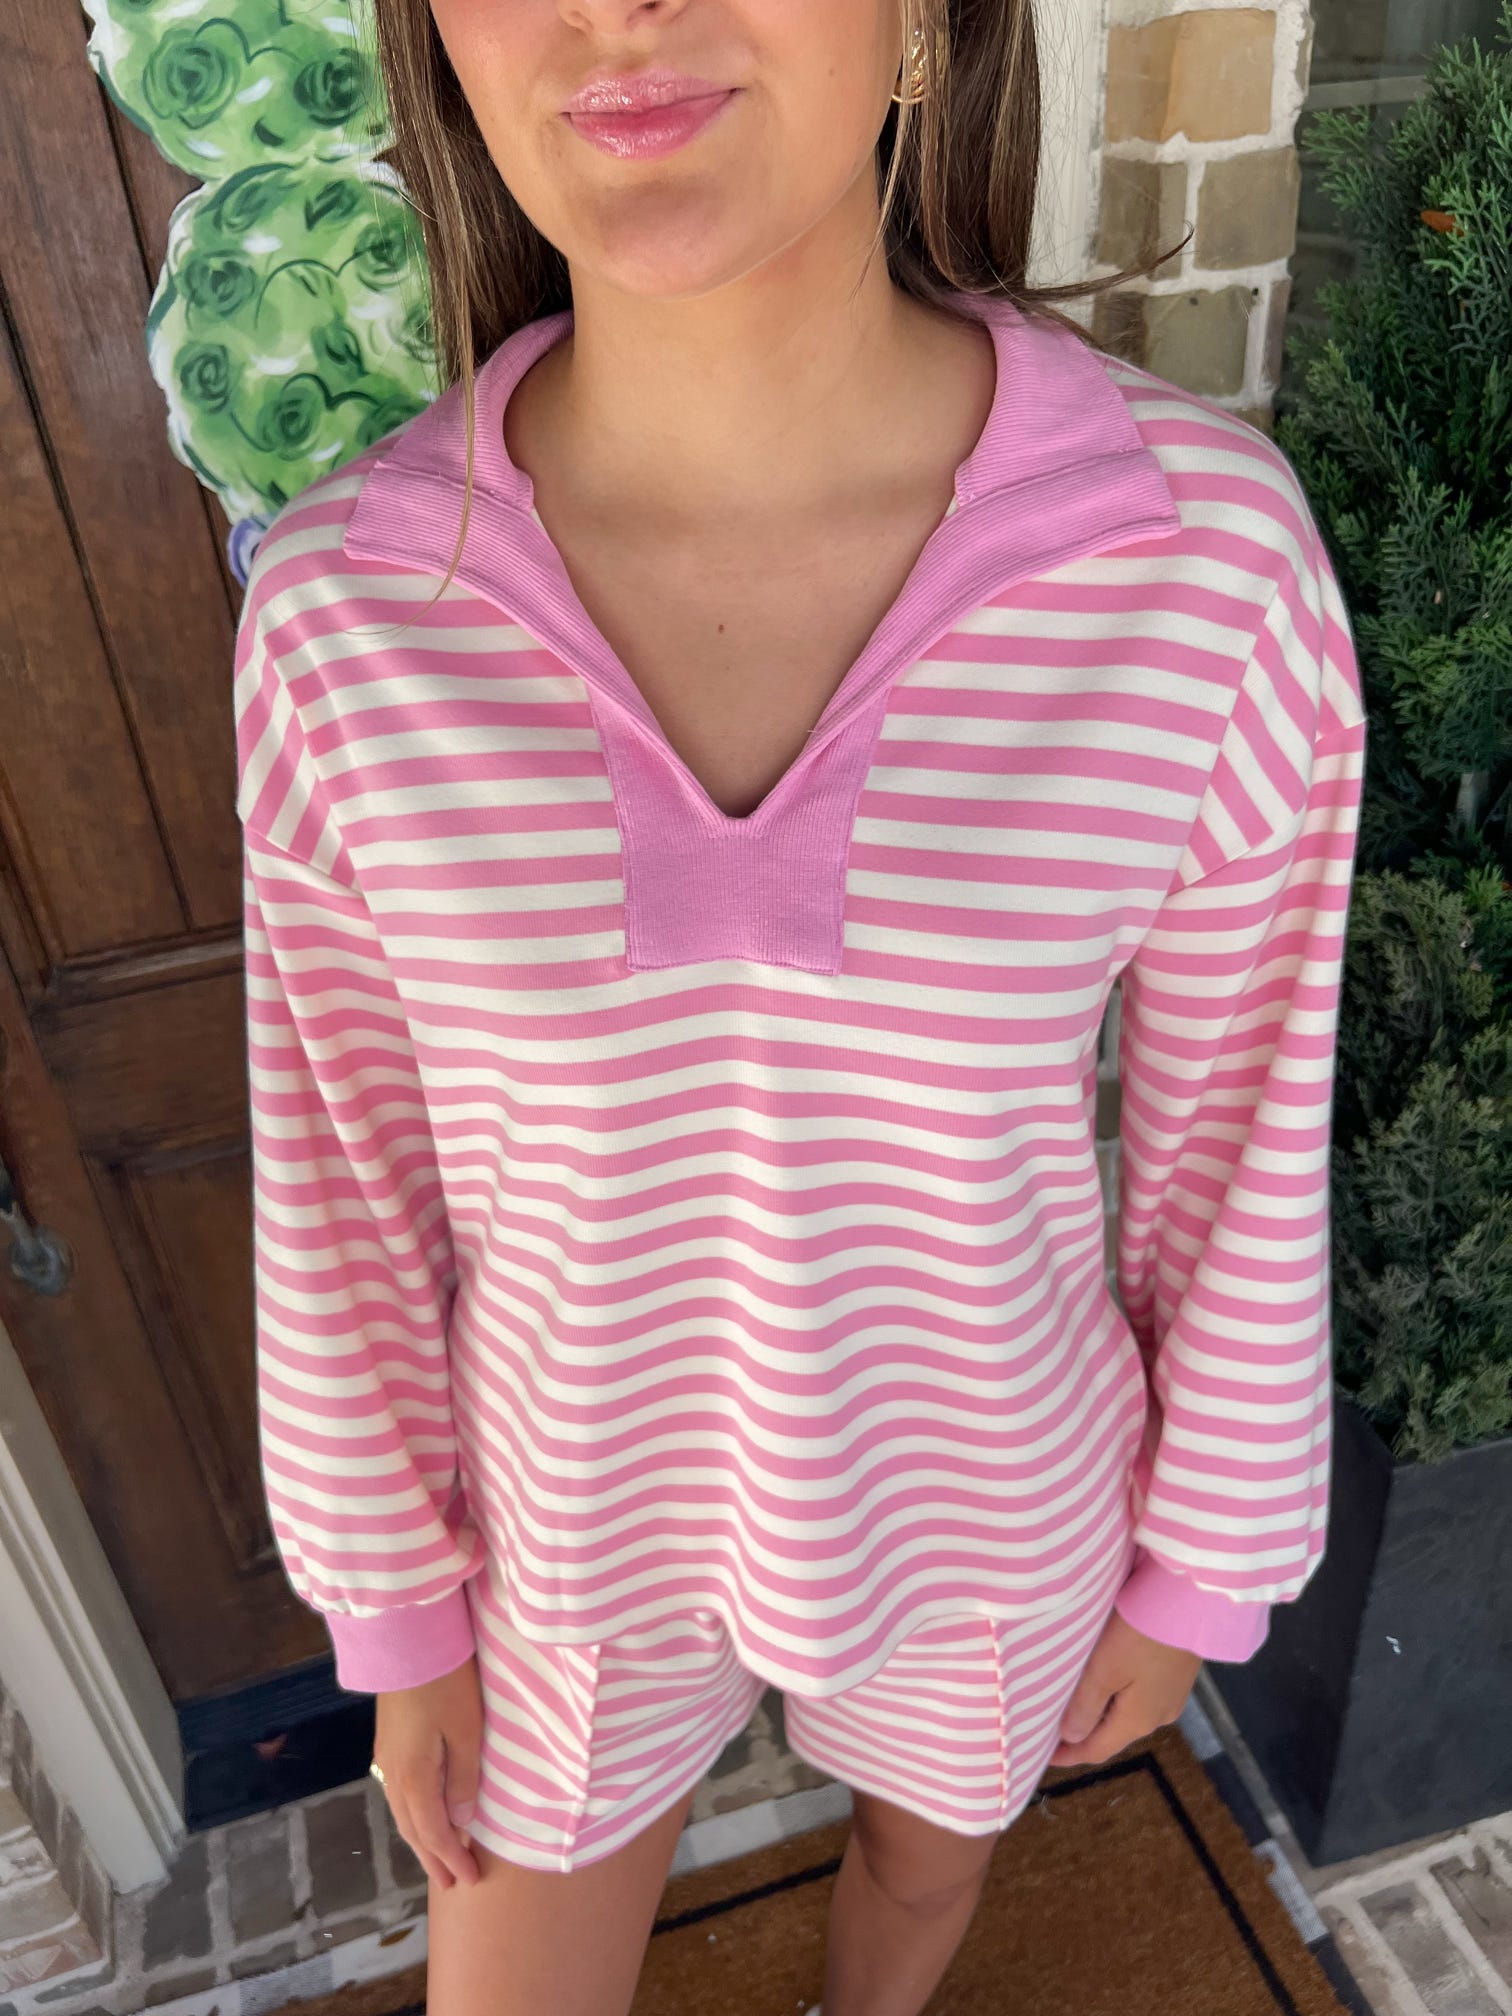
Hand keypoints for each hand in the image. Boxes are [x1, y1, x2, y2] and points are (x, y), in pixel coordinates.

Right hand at [372, 1655, 484, 1888]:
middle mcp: (393, 1773)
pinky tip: (422, 1816)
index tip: (469, 1880)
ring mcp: (387, 1756)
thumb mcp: (466, 1730)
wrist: (407, 1638)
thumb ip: (463, 1779)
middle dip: (433, 1858)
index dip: (451, 1858)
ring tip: (437, 1860)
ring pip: (402, 1812)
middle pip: (412, 1828)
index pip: (433, 1832)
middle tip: (451, 1885)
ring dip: (421, 1839)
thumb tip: (462, 1823)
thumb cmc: (446, 1681)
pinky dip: (413, 1815)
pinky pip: (400, 1794)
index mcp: (413, 1776)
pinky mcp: (388, 1741)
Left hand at [1050, 1608, 1201, 1767]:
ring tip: (1073, 1706)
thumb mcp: (1104, 1669)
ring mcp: (1172, 1698)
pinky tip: (1105, 1684)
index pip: (1098, 1750)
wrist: (1190, 1602)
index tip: (1043, 1756)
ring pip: (1128, 1716)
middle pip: (1114, 1734)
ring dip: (1101, 1715)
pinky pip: (1140, 1699)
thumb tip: (1071, 1738)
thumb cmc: (1140, 1633)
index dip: (1070, 1755)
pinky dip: (1118, 1698)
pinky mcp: (1177, 1678)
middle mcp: (1159, 1717)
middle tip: (1053, 1729)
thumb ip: (1085, 1706)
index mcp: (1138, 1721)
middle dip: (1084, 1735)